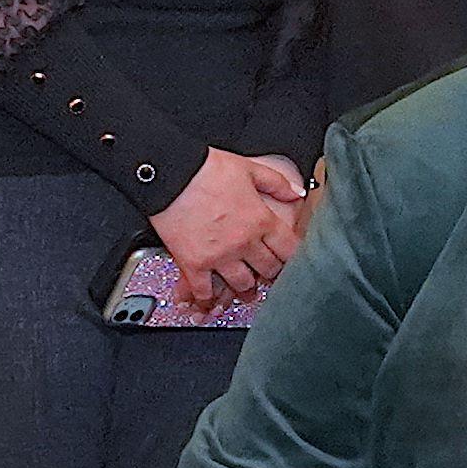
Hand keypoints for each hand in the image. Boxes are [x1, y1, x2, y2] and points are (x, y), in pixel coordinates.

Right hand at [151, 148, 308, 312]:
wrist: (169, 174)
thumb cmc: (206, 169)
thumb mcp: (249, 168)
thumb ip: (277, 183)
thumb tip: (297, 193)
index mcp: (260, 220)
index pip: (289, 250)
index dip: (293, 257)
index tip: (291, 260)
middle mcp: (243, 243)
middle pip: (269, 270)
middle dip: (271, 272)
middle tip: (268, 273)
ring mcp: (219, 257)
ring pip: (242, 285)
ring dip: (246, 288)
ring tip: (245, 289)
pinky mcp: (194, 264)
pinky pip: (204, 291)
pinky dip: (208, 297)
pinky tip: (210, 299)